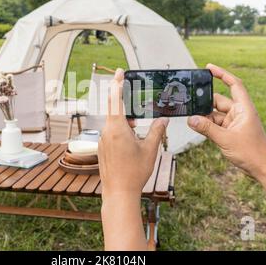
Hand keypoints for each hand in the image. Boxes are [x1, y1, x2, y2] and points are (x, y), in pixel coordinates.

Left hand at [98, 69, 168, 197]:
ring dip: (124, 119)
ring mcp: (102, 140)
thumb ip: (156, 131)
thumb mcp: (150, 149)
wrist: (118, 192)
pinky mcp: (102, 148)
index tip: (119, 72)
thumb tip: (163, 119)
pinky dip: (120, 129)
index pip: (115, 99)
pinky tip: (131, 138)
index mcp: (117, 128)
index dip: (117, 83)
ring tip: (137, 126)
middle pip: (114, 108)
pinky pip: (111, 132)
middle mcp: (106, 131)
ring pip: (113, 121)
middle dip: (124, 101)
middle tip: (132, 94)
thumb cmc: (134, 172)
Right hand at [187, 64, 265, 179]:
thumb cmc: (253, 153)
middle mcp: (239, 113)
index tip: (209, 67)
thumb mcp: (226, 139)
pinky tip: (197, 126)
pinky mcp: (230, 132)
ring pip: (215, 114)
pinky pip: (215, 124)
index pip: (234, 84)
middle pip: (219, 100)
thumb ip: (206, 128)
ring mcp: (235, 122)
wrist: (264, 169)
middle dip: (205, 101)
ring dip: (204, 116)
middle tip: (190, 100)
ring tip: (191, 118)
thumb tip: (191, 119)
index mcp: (244, 108)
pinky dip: (207, 125)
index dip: (222, 74)